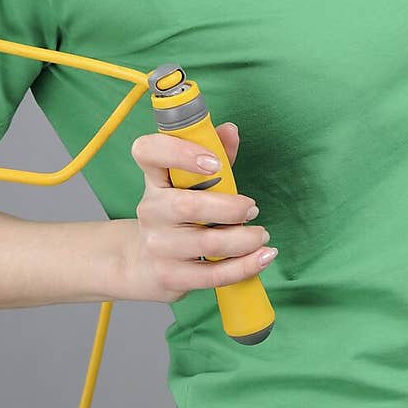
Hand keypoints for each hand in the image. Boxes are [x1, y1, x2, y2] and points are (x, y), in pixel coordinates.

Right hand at [122, 122, 275, 303]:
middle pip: (186, 206)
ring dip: (243, 239)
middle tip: (252, 208)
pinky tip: (263, 257)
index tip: (213, 162)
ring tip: (261, 235)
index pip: (148, 152)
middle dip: (230, 208)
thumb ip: (215, 153)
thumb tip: (230, 131)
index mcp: (155, 178)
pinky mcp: (169, 275)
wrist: (144, 264)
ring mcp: (157, 245)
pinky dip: (244, 267)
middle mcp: (150, 209)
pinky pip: (212, 274)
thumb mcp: (191, 182)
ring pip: (205, 243)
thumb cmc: (178, 216)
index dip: (178, 152)